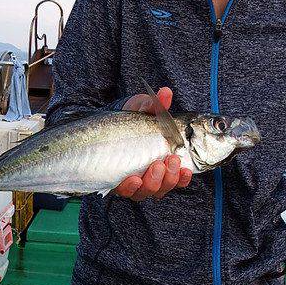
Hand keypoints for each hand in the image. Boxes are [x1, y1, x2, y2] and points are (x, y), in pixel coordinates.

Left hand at [114, 86, 192, 200]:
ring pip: (147, 192)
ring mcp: (131, 181)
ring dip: (154, 182)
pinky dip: (131, 187)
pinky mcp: (115, 183)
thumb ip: (155, 105)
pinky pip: (125, 192)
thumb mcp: (141, 110)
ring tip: (155, 166)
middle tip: (170, 161)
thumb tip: (166, 92)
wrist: (99, 126)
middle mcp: (148, 175)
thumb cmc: (126, 119)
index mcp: (161, 161)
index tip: (186, 169)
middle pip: (163, 187)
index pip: (177, 176)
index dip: (183, 177)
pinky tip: (133, 179)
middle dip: (170, 177)